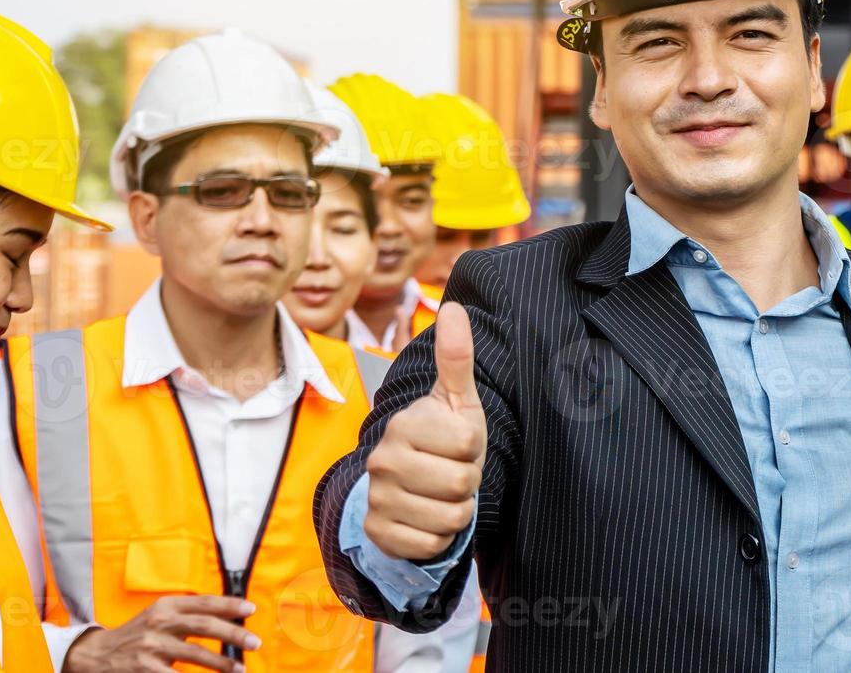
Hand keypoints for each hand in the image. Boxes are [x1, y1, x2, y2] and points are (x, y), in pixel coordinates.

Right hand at [60, 595, 257, 672]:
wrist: (96, 655)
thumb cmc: (138, 635)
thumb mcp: (159, 616)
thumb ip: (188, 615)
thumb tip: (229, 617)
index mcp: (165, 606)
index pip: (203, 602)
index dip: (229, 605)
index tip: (251, 609)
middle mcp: (159, 623)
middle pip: (204, 625)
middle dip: (233, 633)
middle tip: (254, 641)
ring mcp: (151, 647)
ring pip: (195, 654)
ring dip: (221, 663)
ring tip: (239, 669)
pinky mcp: (144, 670)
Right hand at [364, 301, 485, 561]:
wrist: (410, 485)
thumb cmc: (442, 438)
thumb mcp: (457, 400)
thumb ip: (456, 356)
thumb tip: (455, 306)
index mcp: (405, 423)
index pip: (469, 442)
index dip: (474, 446)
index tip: (458, 444)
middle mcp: (382, 459)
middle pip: (463, 483)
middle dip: (468, 481)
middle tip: (451, 471)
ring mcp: (377, 498)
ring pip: (451, 518)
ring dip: (457, 510)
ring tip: (441, 493)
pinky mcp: (378, 533)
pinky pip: (432, 545)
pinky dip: (439, 537)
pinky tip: (427, 518)